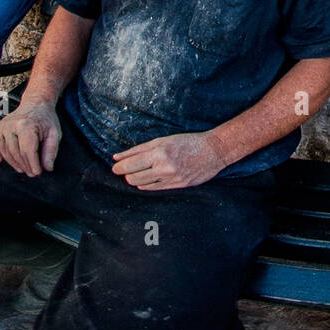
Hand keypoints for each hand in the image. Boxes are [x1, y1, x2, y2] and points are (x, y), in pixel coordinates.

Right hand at [0, 97, 61, 175]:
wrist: (35, 103)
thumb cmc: (46, 119)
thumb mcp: (54, 133)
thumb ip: (51, 150)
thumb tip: (47, 168)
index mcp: (26, 126)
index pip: (28, 150)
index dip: (32, 164)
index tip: (38, 173)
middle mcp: (11, 125)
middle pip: (15, 152)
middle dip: (24, 165)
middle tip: (32, 173)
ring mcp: (2, 126)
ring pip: (4, 150)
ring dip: (13, 162)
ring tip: (22, 169)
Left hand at [111, 132, 230, 190]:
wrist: (214, 151)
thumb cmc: (187, 142)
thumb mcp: (162, 140)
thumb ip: (137, 149)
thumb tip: (116, 157)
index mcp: (159, 153)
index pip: (129, 165)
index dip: (119, 168)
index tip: (116, 167)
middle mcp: (164, 168)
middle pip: (133, 178)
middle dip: (127, 174)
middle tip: (129, 168)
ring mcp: (171, 179)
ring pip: (141, 185)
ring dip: (136, 179)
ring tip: (140, 172)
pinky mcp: (177, 186)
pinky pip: (154, 189)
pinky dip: (147, 184)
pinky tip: (150, 177)